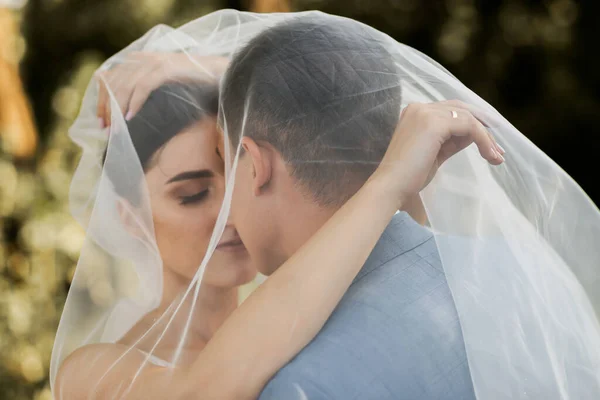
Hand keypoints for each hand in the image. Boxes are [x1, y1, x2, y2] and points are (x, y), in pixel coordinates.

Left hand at [96, 52, 228, 126]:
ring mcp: (153, 62)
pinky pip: (143, 87)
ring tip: (116, 129)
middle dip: (107, 109)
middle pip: (113, 83)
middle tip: (107, 130)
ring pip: (125, 86)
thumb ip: (143, 88)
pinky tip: (131, 117)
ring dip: (118, 110)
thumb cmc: (191, 84)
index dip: (102, 100)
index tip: (102, 121)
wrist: (216, 73)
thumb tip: (124, 111)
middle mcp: (142, 58)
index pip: (109, 78)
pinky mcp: (165, 69)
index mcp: (138, 59)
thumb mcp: (161, 84)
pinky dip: (135, 103)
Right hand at [371, 100, 504, 206]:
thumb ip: (451, 140)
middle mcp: (419, 108)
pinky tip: (489, 155)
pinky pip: (469, 126)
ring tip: (496, 157)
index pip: (451, 110)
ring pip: (468, 118)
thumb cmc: (408, 177)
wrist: (391, 186)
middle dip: (484, 126)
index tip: (489, 142)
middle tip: (498, 148)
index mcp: (415, 113)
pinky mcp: (434, 123)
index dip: (473, 123)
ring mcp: (426, 113)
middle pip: (461, 109)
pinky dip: (483, 140)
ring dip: (486, 138)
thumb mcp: (434, 153)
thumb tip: (475, 135)